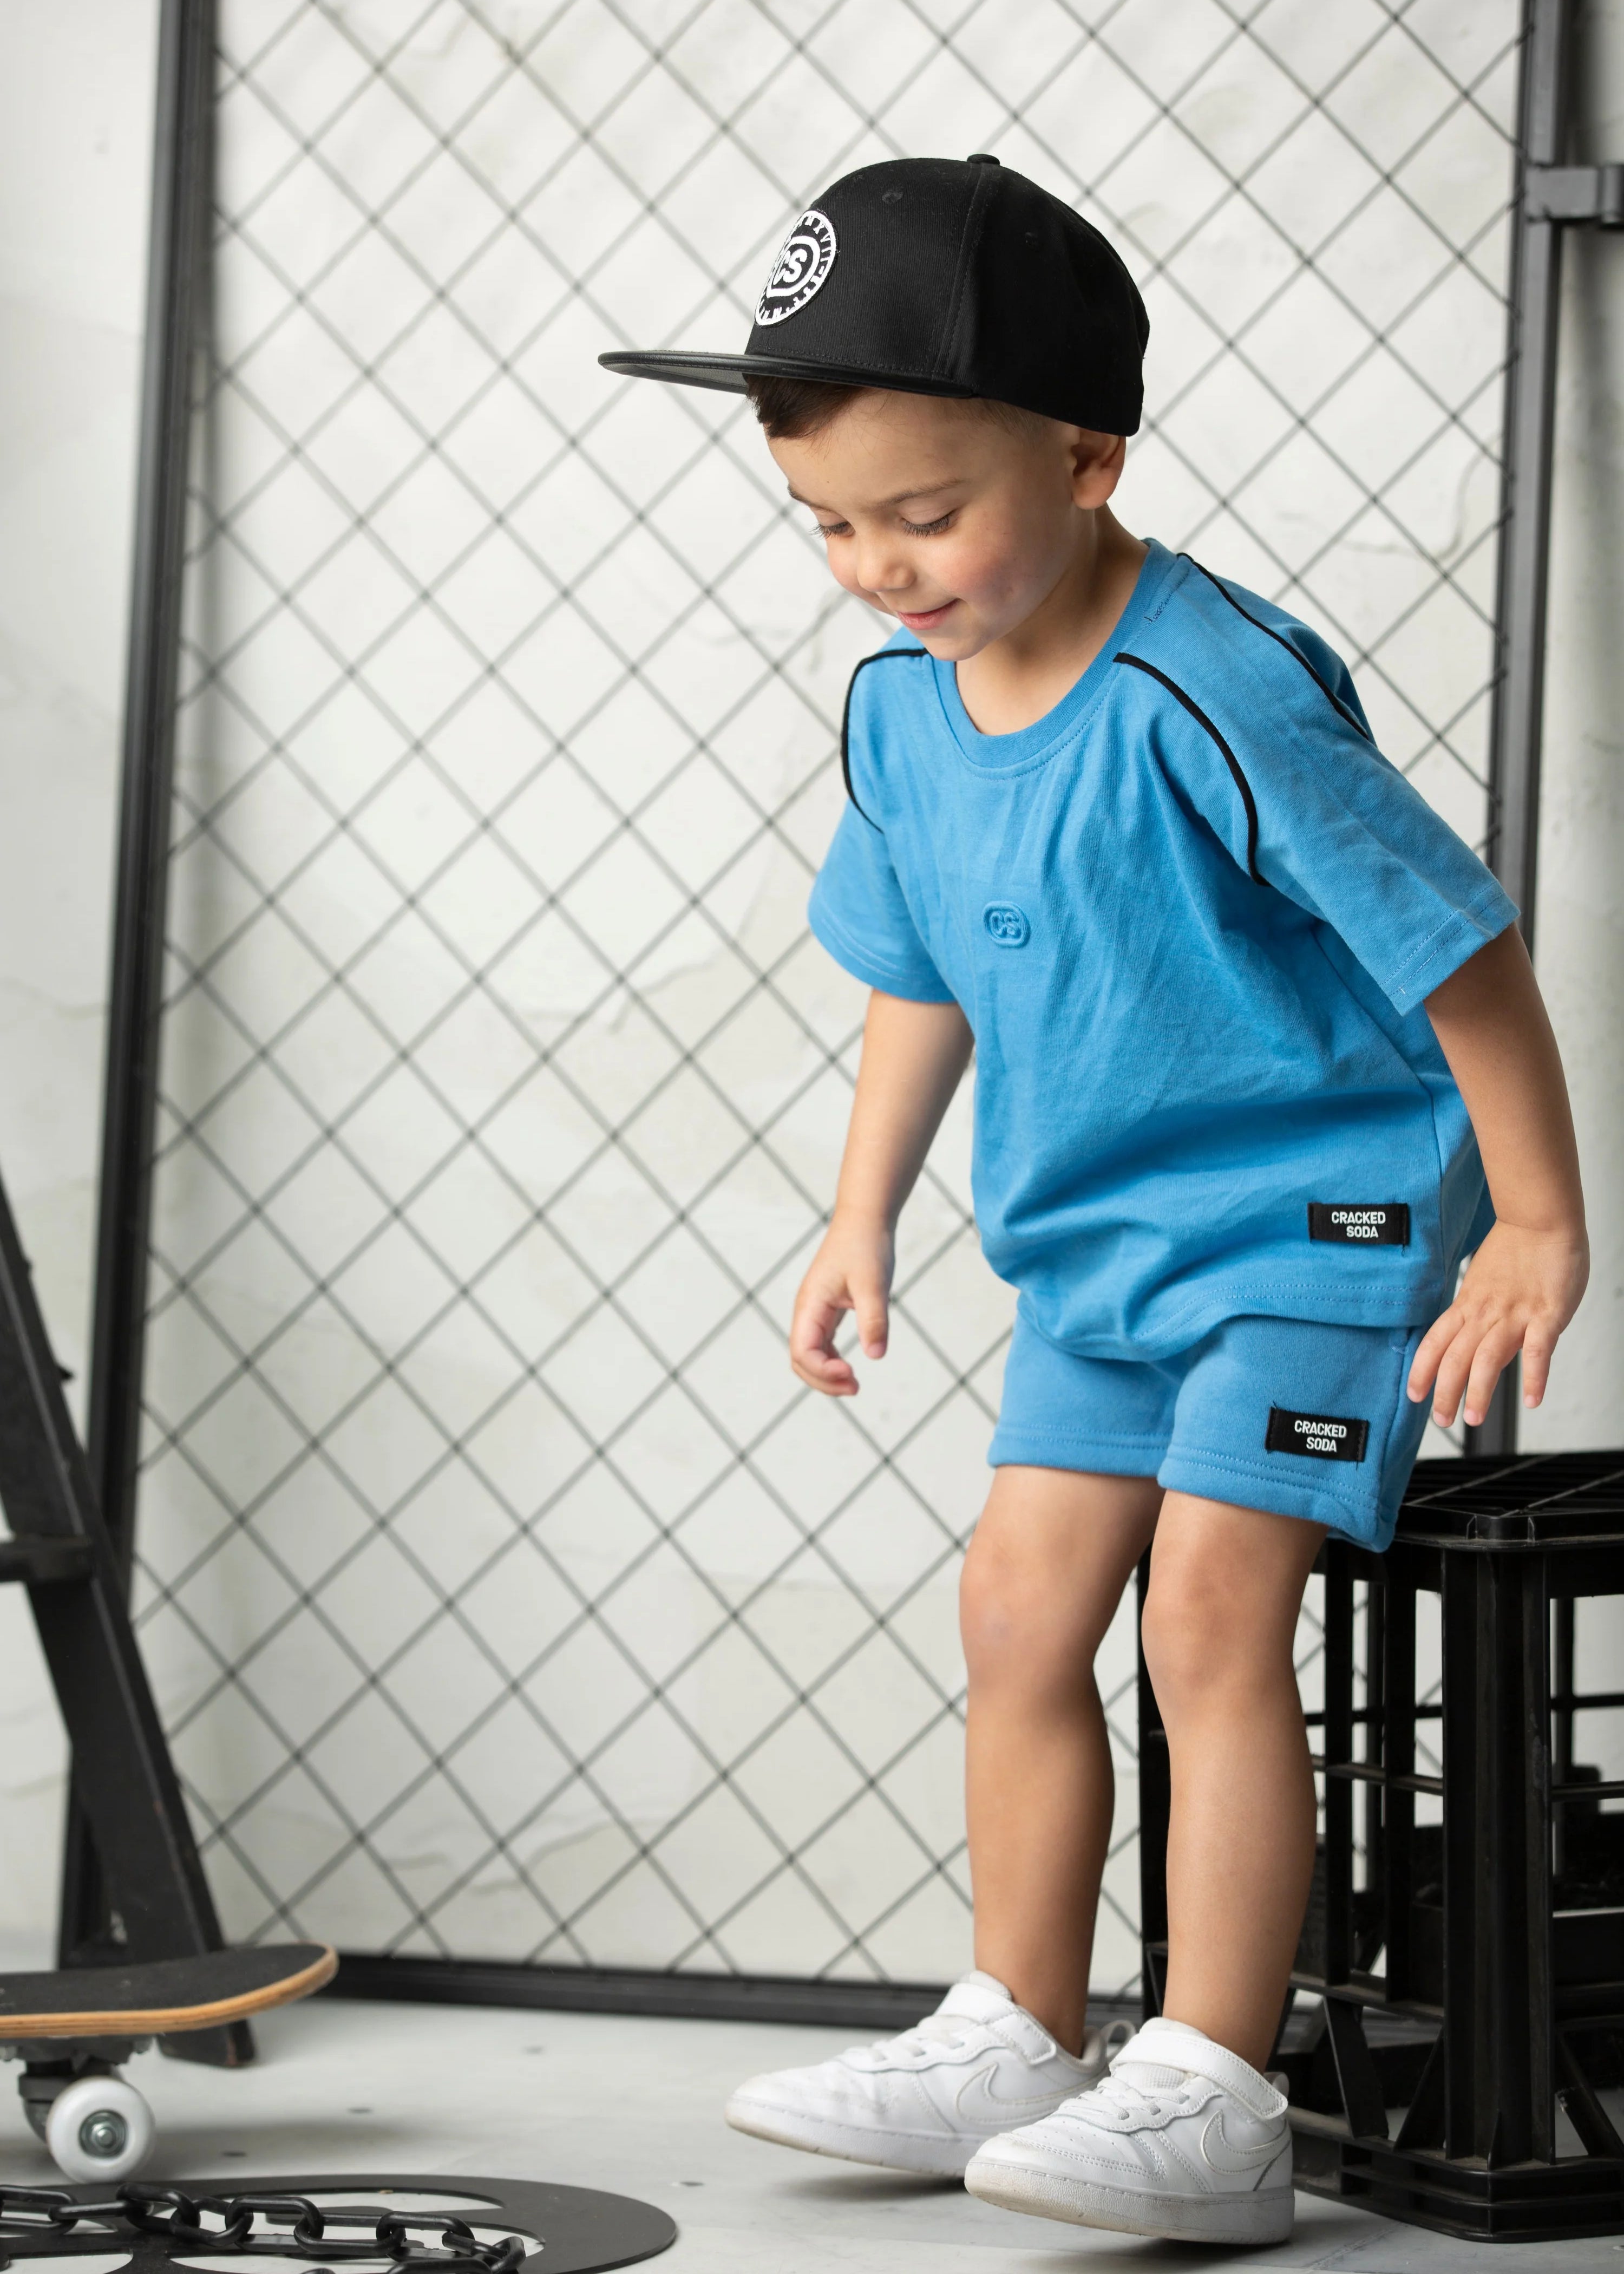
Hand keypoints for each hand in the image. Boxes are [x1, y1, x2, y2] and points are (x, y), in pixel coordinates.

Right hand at [789, 1213, 894, 1396]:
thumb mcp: (874, 1283)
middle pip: (800, 1359)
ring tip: (854, 1384)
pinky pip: (821, 1345)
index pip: (803, 1351)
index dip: (823, 1371)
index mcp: (810, 1304)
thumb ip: (873, 1319)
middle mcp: (807, 1311)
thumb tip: (875, 1356)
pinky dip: (832, 1361)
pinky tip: (850, 1366)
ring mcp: (814, 1311)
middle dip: (823, 1380)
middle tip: (856, 1387)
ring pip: (809, 1355)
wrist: (864, 1220)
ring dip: (827, 1374)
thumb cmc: (866, 1246)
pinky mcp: (827, 1311)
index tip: (853, 1372)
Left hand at [1407, 1220, 1588, 1426]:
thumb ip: (1479, 1311)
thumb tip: (1474, 1336)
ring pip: (1488, 1358)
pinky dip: (1534, 1376)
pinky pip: (1538, 1349)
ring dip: (1479, 1391)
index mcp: (1468, 1304)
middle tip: (1442, 1420)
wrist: (1541, 1218)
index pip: (1436, 1342)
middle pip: (1456, 1358)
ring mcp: (1515, 1314)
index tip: (1414, 1394)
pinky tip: (1532, 1400)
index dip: (1422, 1370)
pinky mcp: (1547, 1314)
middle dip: (1446, 1392)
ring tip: (1473, 1418)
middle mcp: (1486, 1312)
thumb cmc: (1517, 1249)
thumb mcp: (1485, 1282)